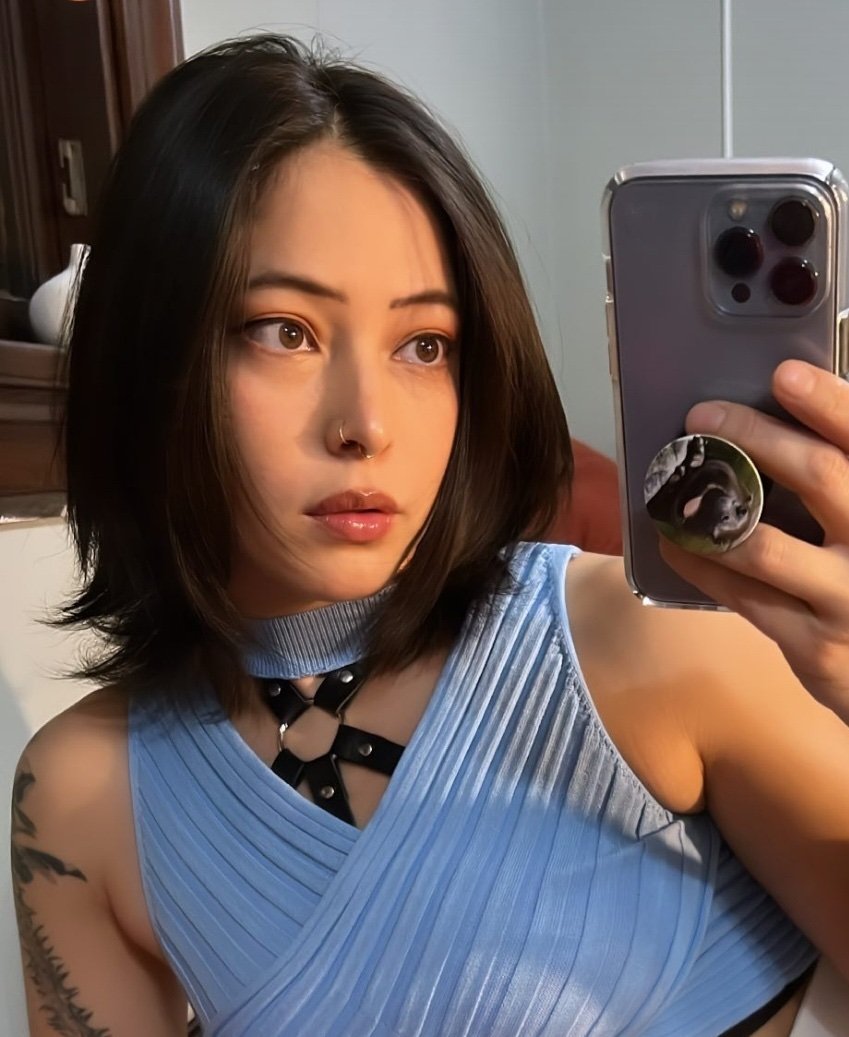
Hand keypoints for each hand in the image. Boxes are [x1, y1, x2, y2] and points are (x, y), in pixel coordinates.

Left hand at [660, 359, 848, 723]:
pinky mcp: (816, 647)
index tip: (783, 374)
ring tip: (671, 483)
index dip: (830, 403)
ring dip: (709, 510)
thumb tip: (779, 422)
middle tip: (702, 417)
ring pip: (765, 544)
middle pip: (821, 475)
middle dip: (755, 438)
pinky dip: (700, 564)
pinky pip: (743, 595)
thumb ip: (840, 482)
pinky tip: (672, 543)